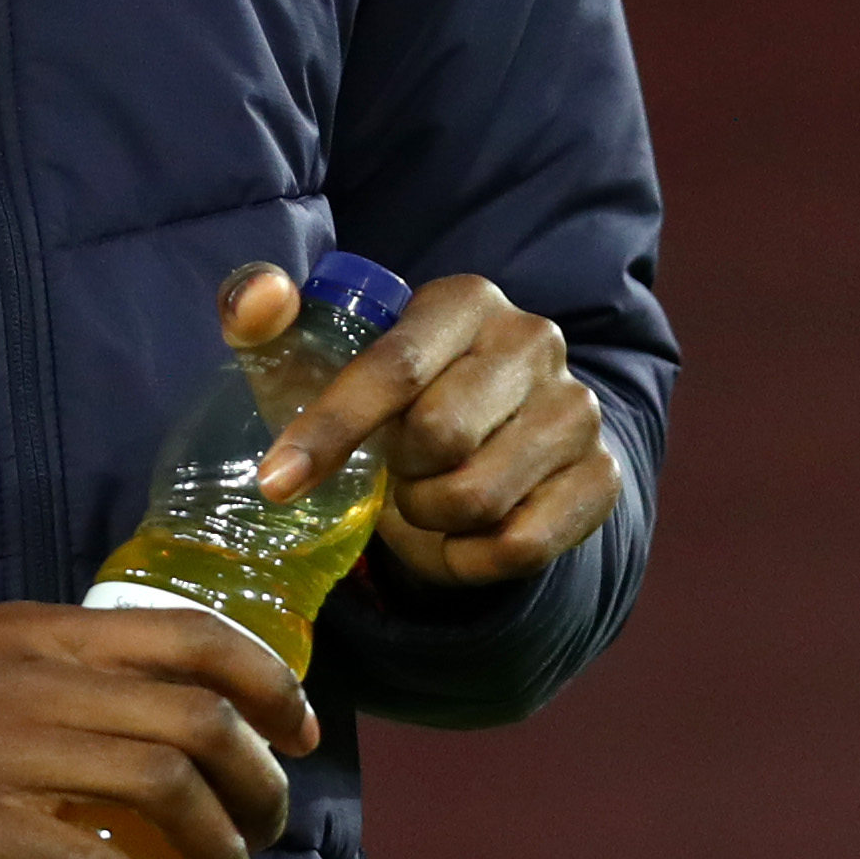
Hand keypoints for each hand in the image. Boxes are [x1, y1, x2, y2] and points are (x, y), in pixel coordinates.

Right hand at [0, 604, 318, 858]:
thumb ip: (44, 670)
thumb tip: (118, 717)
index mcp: (42, 627)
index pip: (192, 633)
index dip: (268, 681)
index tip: (300, 728)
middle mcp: (41, 674)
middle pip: (201, 713)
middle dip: (262, 780)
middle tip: (272, 828)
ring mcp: (10, 745)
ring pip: (167, 784)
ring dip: (225, 851)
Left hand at [245, 269, 618, 589]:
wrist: (488, 450)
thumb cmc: (387, 403)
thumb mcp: (316, 358)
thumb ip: (264, 315)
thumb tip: (258, 299)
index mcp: (463, 300)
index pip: (394, 366)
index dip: (330, 429)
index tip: (276, 482)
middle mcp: (533, 339)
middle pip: (440, 436)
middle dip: (398, 471)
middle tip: (396, 468)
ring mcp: (576, 407)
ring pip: (479, 498)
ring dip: (431, 516)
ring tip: (428, 495)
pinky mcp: (601, 475)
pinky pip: (521, 545)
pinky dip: (470, 560)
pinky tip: (463, 536)